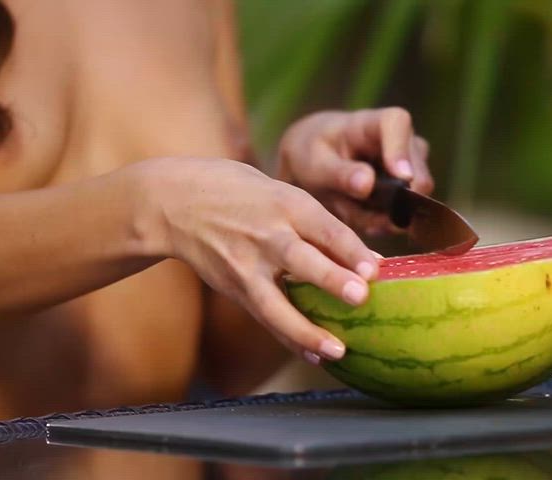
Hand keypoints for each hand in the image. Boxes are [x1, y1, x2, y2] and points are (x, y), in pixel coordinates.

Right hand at [134, 158, 378, 363]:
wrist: (175, 203)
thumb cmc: (241, 193)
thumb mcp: (280, 193)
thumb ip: (320, 226)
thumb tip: (369, 262)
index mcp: (284, 203)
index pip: (322, 226)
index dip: (350, 248)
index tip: (375, 268)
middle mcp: (265, 234)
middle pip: (299, 259)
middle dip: (330, 279)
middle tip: (360, 296)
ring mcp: (246, 265)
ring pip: (276, 302)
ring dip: (307, 329)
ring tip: (336, 351)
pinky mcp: (235, 288)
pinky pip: (265, 317)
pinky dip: (290, 338)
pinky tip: (314, 356)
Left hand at [277, 108, 433, 235]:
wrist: (317, 163)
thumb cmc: (315, 154)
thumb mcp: (317, 166)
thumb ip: (340, 174)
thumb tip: (367, 186)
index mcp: (375, 123)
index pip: (397, 123)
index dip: (402, 151)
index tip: (401, 177)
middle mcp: (405, 140)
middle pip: (417, 174)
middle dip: (388, 203)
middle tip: (352, 211)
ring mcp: (414, 164)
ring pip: (413, 201)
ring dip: (380, 215)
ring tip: (349, 209)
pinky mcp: (414, 188)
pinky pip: (407, 214)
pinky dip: (381, 221)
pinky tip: (360, 216)